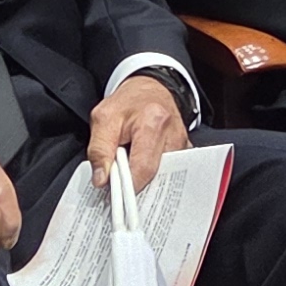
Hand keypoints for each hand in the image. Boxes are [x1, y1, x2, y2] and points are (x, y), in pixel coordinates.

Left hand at [86, 72, 190, 190]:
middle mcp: (174, 135)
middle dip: (137, 186)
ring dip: (147, 182)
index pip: (143, 167)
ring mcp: (183, 145)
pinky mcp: (186, 152)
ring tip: (131, 175)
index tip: (114, 197)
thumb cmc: (128, 103)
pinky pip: (171, 174)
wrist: (151, 89)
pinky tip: (144, 173)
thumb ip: (99, 149)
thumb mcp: (103, 118)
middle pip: (157, 177)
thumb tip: (101, 180)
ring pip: (164, 178)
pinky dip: (156, 178)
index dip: (127, 186)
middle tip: (119, 187)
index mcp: (153, 122)